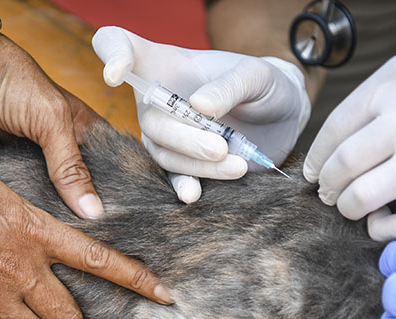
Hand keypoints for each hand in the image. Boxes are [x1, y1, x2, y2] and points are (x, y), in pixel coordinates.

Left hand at [0, 36, 106, 219]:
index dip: (116, 194)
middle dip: (84, 209)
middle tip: (90, 239)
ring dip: (55, 210)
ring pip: (54, 193)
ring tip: (64, 237)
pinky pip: (27, 192)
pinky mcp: (13, 165)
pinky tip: (34, 223)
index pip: (112, 169)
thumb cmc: (14, 82)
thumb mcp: (51, 123)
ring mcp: (38, 158)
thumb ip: (71, 167)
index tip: (119, 223)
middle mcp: (65, 146)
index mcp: (85, 131)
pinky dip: (30, 205)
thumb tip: (92, 212)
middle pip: (82, 187)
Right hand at [92, 26, 309, 202]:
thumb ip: (229, 86)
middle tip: (220, 147)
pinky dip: (184, 186)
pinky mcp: (184, 163)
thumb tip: (199, 106)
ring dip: (197, 164)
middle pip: (151, 120)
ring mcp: (167, 134)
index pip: (120, 46)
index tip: (115, 75)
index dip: (111, 56)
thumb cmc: (263, 85)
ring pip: (164, 153)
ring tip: (236, 166)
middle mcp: (158, 101)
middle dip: (184, 138)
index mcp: (165, 64)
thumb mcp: (254, 75)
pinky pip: (174, 178)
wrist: (283, 118)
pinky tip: (194, 194)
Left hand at [304, 21, 395, 240]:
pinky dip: (381, 229)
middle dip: (327, 186)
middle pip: (342, 165)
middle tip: (329, 193)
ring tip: (352, 206)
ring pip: (362, 196)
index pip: (335, 129)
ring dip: (348, 207)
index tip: (313, 171)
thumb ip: (379, 101)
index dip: (317, 157)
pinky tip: (379, 223)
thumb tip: (333, 147)